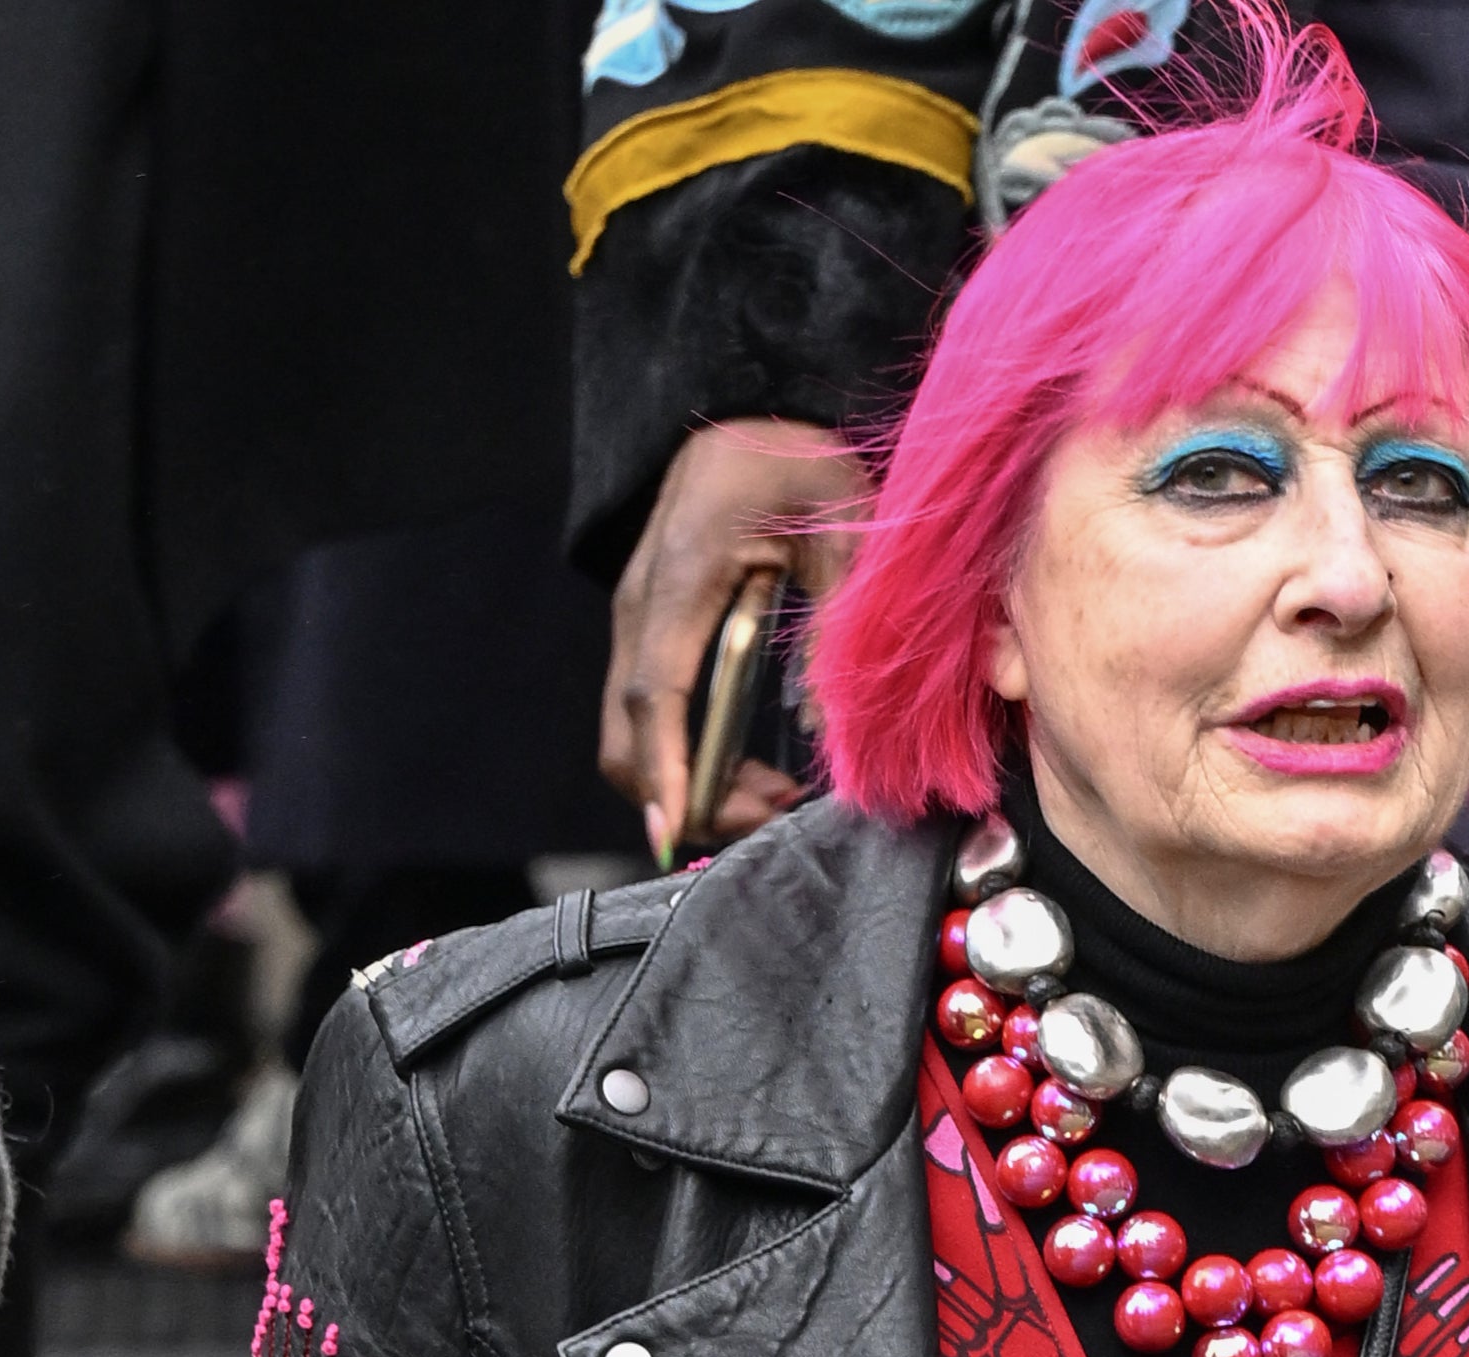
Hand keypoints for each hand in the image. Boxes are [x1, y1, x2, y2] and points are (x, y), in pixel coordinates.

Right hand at [599, 419, 865, 850]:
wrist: (745, 415)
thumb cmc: (797, 458)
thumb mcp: (842, 521)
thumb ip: (839, 615)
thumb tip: (830, 723)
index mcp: (682, 577)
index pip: (656, 693)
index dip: (665, 768)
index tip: (678, 829)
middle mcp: (640, 609)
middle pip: (626, 735)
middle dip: (686, 797)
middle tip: (774, 813)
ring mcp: (638, 625)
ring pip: (631, 737)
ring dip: (691, 786)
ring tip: (775, 797)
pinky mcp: (652, 636)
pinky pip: (652, 720)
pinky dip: (689, 762)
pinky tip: (755, 771)